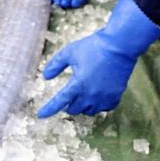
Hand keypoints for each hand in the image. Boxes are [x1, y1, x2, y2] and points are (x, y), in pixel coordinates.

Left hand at [38, 0, 159, 118]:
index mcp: (78, 85)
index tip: (40, 115)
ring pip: (89, 111)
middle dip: (69, 105)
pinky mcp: (115, 96)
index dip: (49, 109)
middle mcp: (90, 95)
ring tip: (83, 97)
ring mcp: (104, 97)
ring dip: (83, 106)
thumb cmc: (94, 47)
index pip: (59, 102)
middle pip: (74, 109)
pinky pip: (104, 108)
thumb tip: (45, 76)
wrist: (119, 45)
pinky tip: (97, 98)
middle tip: (68, 98)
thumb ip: (56, 65)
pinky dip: (98, 106)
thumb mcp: (70, 52)